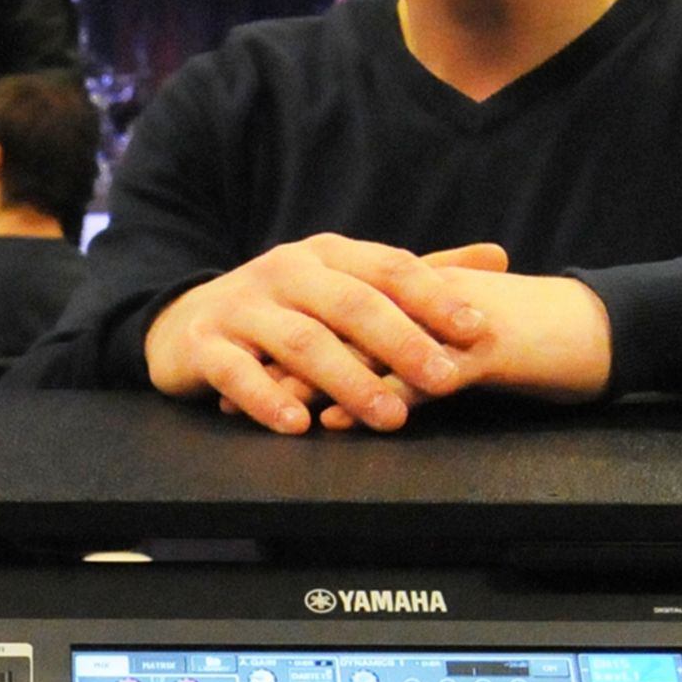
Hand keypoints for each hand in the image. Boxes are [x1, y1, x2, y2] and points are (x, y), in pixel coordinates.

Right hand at [141, 232, 497, 435]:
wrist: (184, 320)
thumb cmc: (283, 307)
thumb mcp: (345, 281)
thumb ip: (416, 276)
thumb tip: (497, 255)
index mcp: (328, 255)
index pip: (389, 268)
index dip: (434, 296)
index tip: (476, 329)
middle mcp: (286, 272)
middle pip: (351, 304)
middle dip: (402, 343)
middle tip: (445, 381)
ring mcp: (242, 307)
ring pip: (301, 341)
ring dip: (348, 380)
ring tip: (388, 417)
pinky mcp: (203, 345)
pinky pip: (236, 372)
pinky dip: (267, 399)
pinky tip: (297, 425)